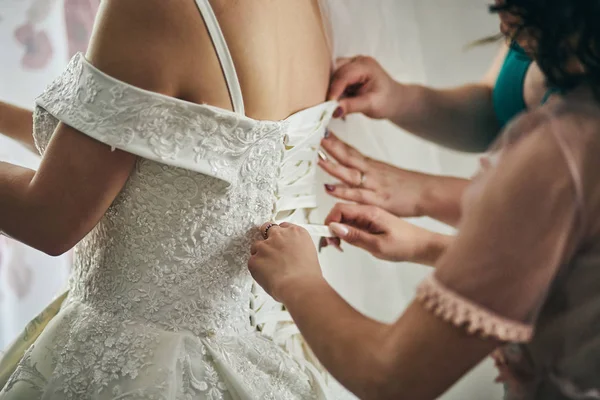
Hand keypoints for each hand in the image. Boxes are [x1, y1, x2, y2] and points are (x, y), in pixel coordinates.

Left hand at [249, 223, 323, 301]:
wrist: (300, 286)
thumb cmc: (308, 275)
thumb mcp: (308, 253)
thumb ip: (296, 247)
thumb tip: (290, 253)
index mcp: (296, 232)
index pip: (283, 227)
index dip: (280, 236)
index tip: (280, 243)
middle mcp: (279, 235)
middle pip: (267, 228)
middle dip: (267, 238)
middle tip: (270, 251)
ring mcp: (265, 246)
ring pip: (256, 245)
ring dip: (260, 254)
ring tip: (269, 268)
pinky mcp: (254, 259)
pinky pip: (252, 262)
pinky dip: (257, 269)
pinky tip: (266, 276)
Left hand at [319, 132, 434, 217]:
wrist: (428, 193)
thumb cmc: (407, 186)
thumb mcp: (384, 173)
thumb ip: (367, 171)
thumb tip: (351, 168)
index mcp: (371, 165)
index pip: (350, 150)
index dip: (335, 141)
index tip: (320, 131)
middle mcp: (370, 172)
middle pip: (347, 157)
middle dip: (330, 147)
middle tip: (315, 137)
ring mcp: (373, 186)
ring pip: (349, 174)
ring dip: (332, 166)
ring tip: (318, 158)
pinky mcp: (377, 200)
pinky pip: (356, 195)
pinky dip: (342, 191)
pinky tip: (329, 188)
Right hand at [323, 203, 450, 265]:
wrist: (423, 246)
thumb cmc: (405, 245)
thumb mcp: (378, 245)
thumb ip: (355, 236)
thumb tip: (334, 228)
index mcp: (369, 212)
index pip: (340, 209)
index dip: (329, 222)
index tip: (328, 237)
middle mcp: (368, 211)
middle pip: (340, 213)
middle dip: (332, 228)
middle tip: (334, 245)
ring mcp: (369, 217)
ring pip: (345, 220)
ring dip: (339, 232)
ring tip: (342, 247)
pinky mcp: (371, 224)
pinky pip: (353, 225)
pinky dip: (347, 234)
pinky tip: (351, 244)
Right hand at [328, 56, 400, 119]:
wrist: (394, 100)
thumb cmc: (387, 101)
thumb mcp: (371, 105)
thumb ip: (352, 106)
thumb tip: (334, 109)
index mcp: (366, 66)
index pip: (344, 75)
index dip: (334, 90)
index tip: (328, 104)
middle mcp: (358, 61)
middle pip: (336, 71)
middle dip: (331, 88)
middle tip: (328, 105)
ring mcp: (352, 65)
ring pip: (333, 74)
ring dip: (331, 89)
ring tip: (334, 104)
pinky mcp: (348, 72)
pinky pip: (335, 78)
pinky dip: (334, 90)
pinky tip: (338, 100)